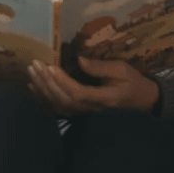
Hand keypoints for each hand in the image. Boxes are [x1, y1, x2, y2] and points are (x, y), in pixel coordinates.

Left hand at [26, 57, 159, 115]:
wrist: (142, 101)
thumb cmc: (133, 82)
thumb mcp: (122, 69)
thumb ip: (100, 66)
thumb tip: (79, 59)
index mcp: (104, 98)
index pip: (78, 93)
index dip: (62, 81)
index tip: (50, 66)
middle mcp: (91, 109)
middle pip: (63, 99)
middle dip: (47, 82)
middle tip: (35, 65)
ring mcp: (85, 113)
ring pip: (58, 106)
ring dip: (42, 90)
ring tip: (31, 73)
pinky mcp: (81, 112)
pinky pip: (59, 110)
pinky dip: (44, 100)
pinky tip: (34, 88)